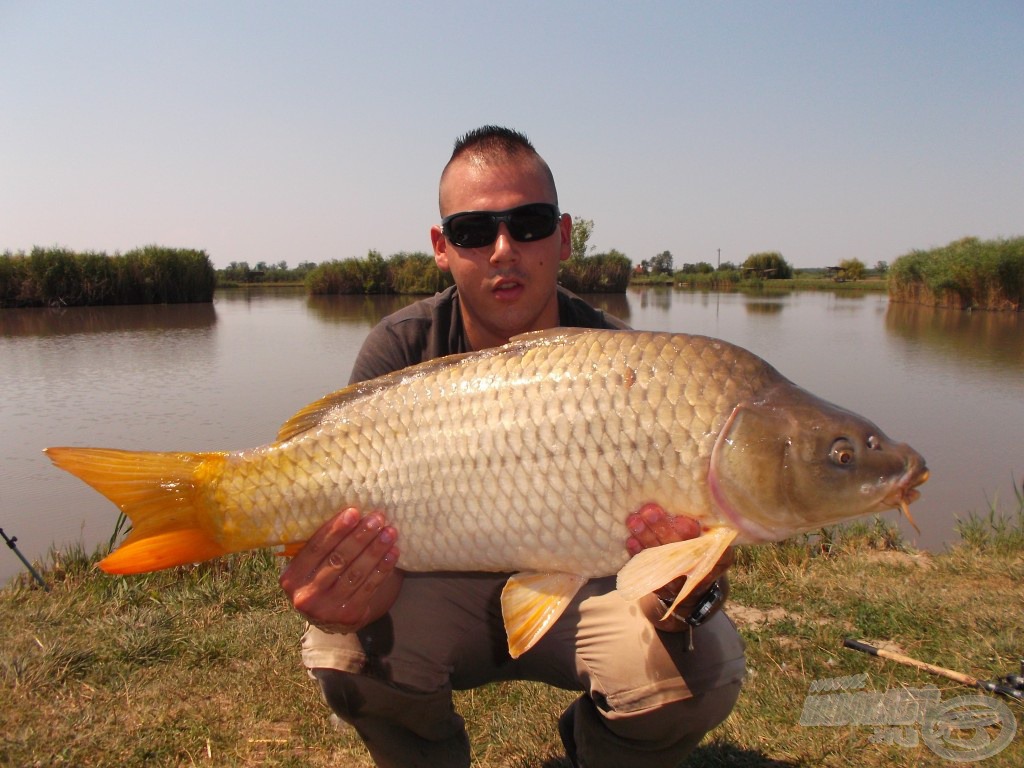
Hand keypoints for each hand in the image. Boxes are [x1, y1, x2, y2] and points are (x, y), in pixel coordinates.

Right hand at [279, 507, 402, 632]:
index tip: (354, 512)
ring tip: (389, 532)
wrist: (329, 618)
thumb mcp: (309, 566)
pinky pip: (369, 587)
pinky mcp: (349, 615)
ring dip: (375, 550)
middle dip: (360, 537)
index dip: (336, 530)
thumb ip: (320, 546)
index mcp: (292, 576)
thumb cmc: (320, 579)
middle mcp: (306, 595)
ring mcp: (327, 608)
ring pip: (356, 573)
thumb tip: (350, 513)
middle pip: (338, 559)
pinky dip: (382, 568)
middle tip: (377, 519)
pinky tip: (393, 552)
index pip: (316, 548)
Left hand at [625, 503, 732, 625]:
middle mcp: (699, 571)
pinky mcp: (662, 588)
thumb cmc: (705, 551)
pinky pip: (647, 569)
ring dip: (646, 537)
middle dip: (662, 528)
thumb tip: (697, 504)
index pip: (702, 543)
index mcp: (718, 557)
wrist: (696, 586)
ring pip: (660, 558)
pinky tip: (630, 540)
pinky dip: (638, 554)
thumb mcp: (716, 541)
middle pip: (677, 548)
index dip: (687, 531)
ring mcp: (679, 582)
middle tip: (648, 511)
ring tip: (634, 521)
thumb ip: (711, 528)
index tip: (677, 518)